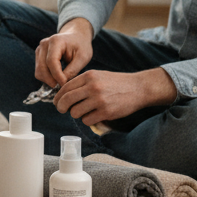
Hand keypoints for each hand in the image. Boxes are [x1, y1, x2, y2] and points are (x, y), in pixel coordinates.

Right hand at [35, 18, 93, 87]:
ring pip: (39, 71)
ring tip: (62, 82)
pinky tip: (57, 77)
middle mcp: (44, 44)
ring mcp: (39, 49)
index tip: (64, 84)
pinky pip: (39, 71)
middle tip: (63, 86)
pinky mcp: (38, 55)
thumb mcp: (83, 57)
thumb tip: (62, 83)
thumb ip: (73, 70)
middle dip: (52, 80)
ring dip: (49, 80)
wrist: (76, 37)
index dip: (57, 75)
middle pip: (42, 67)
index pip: (51, 61)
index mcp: (56, 41)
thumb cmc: (81, 46)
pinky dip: (47, 77)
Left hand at [53, 68, 176, 126]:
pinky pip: (87, 120)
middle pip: (66, 100)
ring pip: (75, 112)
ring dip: (77, 114)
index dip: (58, 97)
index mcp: (88, 76)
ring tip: (84, 111)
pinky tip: (94, 115)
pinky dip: (88, 120)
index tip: (57, 102)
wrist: (138, 88)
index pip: (65, 88)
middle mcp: (92, 87)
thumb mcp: (98, 76)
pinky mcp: (106, 112)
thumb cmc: (116, 83)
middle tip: (63, 110)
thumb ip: (82, 83)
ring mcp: (99, 100)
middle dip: (61, 107)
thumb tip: (63, 94)